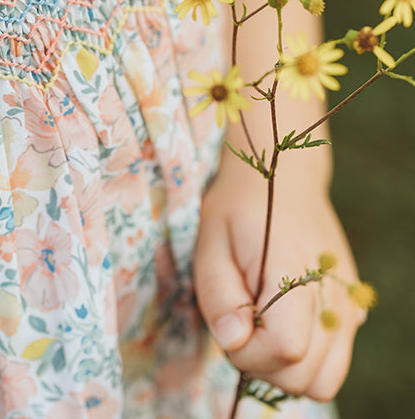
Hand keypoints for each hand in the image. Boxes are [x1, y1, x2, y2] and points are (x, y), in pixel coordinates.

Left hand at [193, 159, 365, 401]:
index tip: (228, 325)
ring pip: (325, 381)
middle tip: (239, 325)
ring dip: (284, 370)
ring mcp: (349, 307)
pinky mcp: (352, 312)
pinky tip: (279, 324)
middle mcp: (334, 296)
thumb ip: (218, 293)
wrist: (282, 180)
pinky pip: (333, 364)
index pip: (287, 351)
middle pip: (307, 377)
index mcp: (296, 272)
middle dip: (262, 366)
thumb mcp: (210, 242)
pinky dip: (304, 361)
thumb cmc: (237, 210)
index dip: (249, 353)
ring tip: (258, 328)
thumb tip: (234, 342)